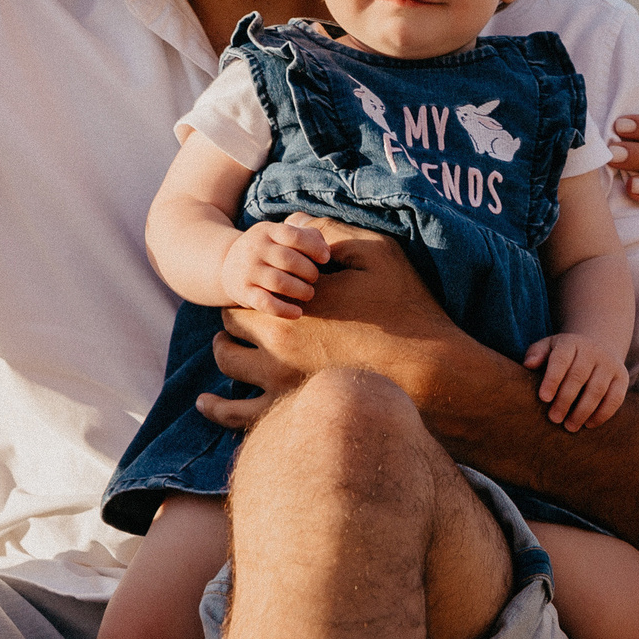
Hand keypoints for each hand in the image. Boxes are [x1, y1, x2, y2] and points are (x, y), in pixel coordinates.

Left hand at [199, 218, 458, 429]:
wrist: (432, 376)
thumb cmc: (408, 312)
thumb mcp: (377, 253)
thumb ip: (330, 233)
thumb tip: (295, 222)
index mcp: (293, 299)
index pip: (249, 287)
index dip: (254, 285)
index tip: (265, 287)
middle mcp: (277, 340)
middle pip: (231, 324)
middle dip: (237, 317)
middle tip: (248, 316)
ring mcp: (279, 381)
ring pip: (228, 364)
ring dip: (226, 353)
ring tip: (227, 351)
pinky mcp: (289, 415)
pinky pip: (236, 416)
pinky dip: (216, 408)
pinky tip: (206, 403)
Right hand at [221, 219, 329, 317]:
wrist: (227, 264)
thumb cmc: (268, 250)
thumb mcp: (280, 236)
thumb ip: (307, 236)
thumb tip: (325, 250)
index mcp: (266, 231)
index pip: (293, 235)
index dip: (314, 247)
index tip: (325, 259)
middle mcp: (254, 249)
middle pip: (288, 260)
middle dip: (308, 271)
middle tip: (314, 278)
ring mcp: (247, 271)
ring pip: (279, 282)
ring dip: (300, 290)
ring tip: (308, 293)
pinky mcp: (243, 292)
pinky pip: (265, 303)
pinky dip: (284, 310)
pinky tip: (298, 313)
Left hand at [522, 334, 628, 431]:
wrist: (598, 346)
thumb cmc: (565, 354)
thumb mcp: (550, 347)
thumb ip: (537, 353)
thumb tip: (528, 364)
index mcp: (571, 343)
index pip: (561, 359)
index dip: (552, 379)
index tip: (543, 398)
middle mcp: (592, 351)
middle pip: (578, 376)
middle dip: (565, 400)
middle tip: (554, 418)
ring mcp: (609, 363)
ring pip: (597, 390)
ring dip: (583, 411)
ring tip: (570, 426)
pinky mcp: (622, 377)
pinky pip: (615, 398)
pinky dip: (602, 414)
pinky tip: (588, 424)